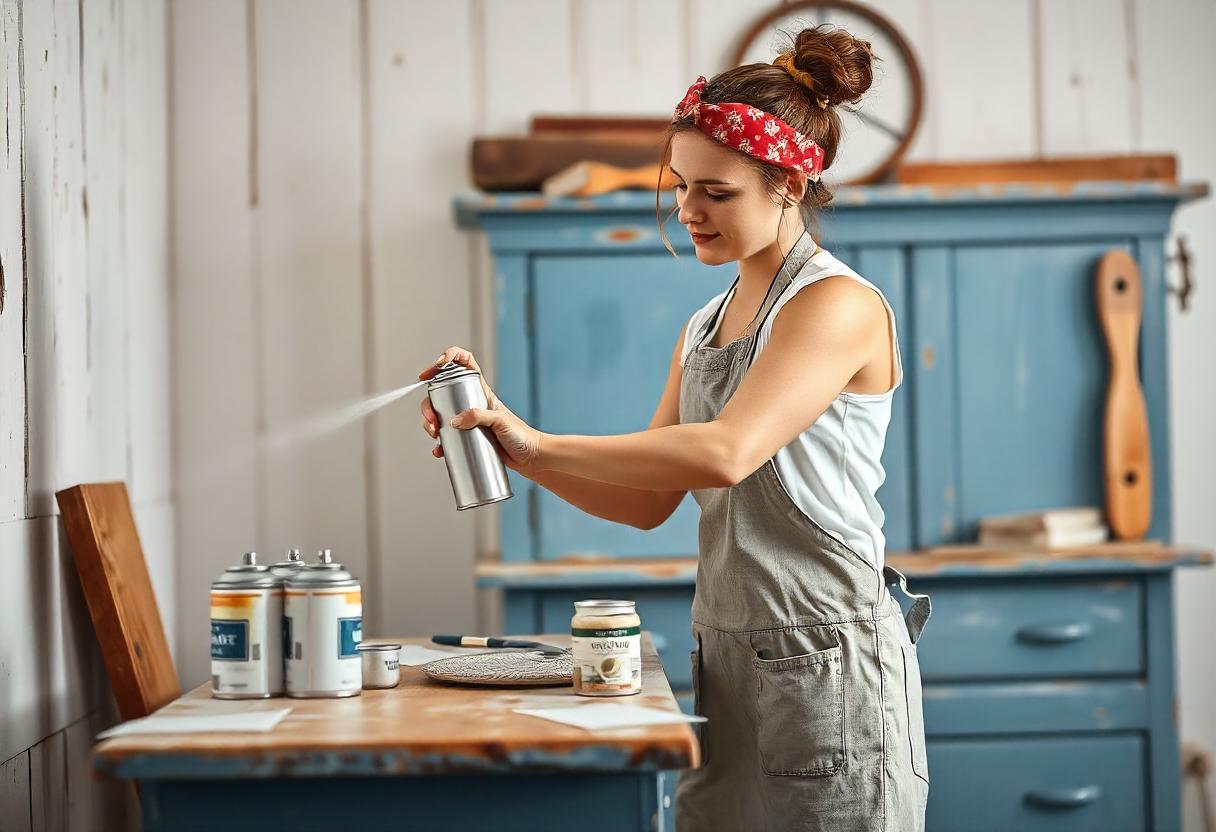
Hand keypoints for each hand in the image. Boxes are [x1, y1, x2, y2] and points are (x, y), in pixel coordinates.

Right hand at [418, 346, 543, 473]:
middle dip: (429, 404)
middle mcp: (471, 401)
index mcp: (481, 389)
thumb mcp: (500, 420)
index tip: (434, 367)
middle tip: (431, 419)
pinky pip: (446, 436)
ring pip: (439, 414)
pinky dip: (439, 443)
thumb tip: (454, 421)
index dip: (448, 358)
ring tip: (435, 435)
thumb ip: (478, 416)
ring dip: (430, 423)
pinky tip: (439, 450)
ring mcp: (467, 419)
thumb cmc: (520, 434)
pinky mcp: (466, 436)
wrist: (528, 456)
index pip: (463, 362)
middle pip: (441, 392)